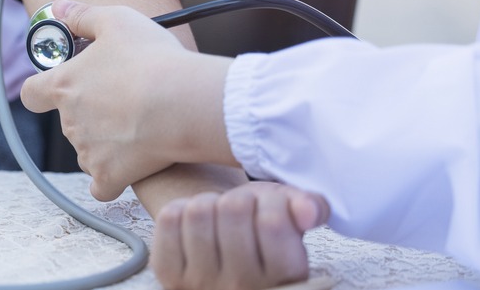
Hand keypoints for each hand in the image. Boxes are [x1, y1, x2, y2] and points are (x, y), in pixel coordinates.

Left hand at [20, 0, 233, 199]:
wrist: (183, 104)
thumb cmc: (151, 59)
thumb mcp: (117, 20)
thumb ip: (82, 15)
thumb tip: (59, 9)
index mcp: (63, 85)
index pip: (32, 93)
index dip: (42, 89)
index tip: (62, 84)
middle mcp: (69, 121)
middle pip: (70, 120)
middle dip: (90, 111)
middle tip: (124, 97)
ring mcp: (87, 151)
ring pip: (87, 149)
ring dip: (104, 141)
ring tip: (138, 124)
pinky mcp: (110, 175)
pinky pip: (103, 183)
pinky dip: (113, 176)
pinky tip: (131, 164)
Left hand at [152, 182, 330, 289]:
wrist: (223, 251)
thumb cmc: (260, 228)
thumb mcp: (292, 217)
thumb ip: (309, 208)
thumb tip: (308, 209)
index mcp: (285, 278)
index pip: (273, 222)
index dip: (269, 200)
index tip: (266, 206)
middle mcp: (244, 288)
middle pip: (233, 210)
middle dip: (237, 199)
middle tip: (239, 209)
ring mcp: (203, 284)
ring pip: (199, 212)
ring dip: (208, 202)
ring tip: (217, 216)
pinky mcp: (170, 274)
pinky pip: (170, 218)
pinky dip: (180, 208)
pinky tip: (194, 224)